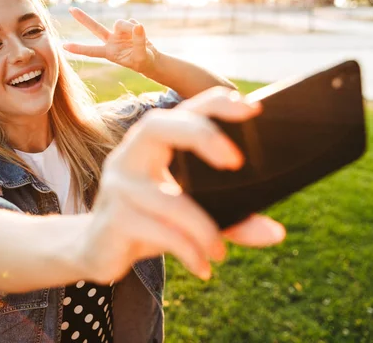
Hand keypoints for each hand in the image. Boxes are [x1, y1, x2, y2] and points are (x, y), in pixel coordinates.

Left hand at [63, 7, 157, 74]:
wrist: (150, 59)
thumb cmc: (143, 62)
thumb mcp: (141, 56)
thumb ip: (139, 42)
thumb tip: (138, 26)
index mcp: (109, 52)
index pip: (92, 51)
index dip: (79, 49)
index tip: (64, 46)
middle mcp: (111, 41)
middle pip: (95, 28)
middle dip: (83, 18)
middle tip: (70, 9)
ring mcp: (118, 33)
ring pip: (119, 23)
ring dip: (128, 27)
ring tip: (138, 34)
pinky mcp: (128, 26)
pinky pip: (133, 22)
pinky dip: (138, 28)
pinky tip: (141, 34)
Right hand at [82, 87, 285, 282]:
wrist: (96, 249)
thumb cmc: (149, 221)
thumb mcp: (190, 215)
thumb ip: (230, 219)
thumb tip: (276, 233)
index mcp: (150, 145)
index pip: (182, 111)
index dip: (213, 104)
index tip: (251, 109)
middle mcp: (129, 156)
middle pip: (157, 126)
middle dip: (200, 135)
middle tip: (236, 163)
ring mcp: (117, 186)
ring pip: (171, 201)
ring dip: (205, 229)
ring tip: (220, 251)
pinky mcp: (113, 218)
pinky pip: (162, 233)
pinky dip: (190, 252)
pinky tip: (203, 267)